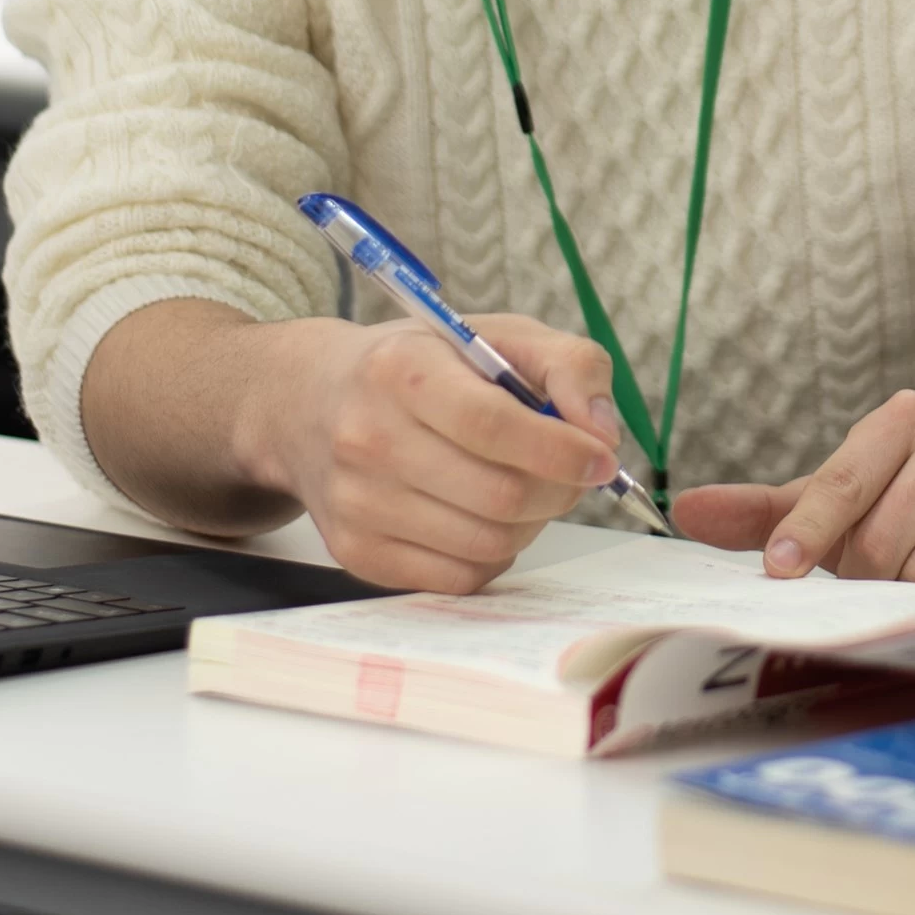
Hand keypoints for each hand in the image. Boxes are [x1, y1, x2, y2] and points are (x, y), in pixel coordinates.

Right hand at [260, 313, 623, 592]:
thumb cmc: (422, 367)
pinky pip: (458, 578)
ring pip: (485, 543)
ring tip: (524, 490)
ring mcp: (357, 502)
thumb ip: (569, 365)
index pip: (494, 425)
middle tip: (570, 474)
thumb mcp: (496, 336)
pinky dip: (493, 553)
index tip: (600, 458)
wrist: (313, 404)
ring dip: (530, 524)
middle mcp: (367, 437)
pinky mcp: (357, 552)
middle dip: (558, 491)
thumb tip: (601, 431)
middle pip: (499, 495)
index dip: (561, 450)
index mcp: (402, 369)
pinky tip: (483, 516)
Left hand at [670, 388, 914, 582]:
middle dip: (864, 579)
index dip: (807, 534)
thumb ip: (764, 511)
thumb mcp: (840, 497)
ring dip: (909, 600)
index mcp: (904, 419)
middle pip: (882, 544)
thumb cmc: (908, 502)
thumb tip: (685, 511)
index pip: (841, 482)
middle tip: (870, 581)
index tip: (779, 573)